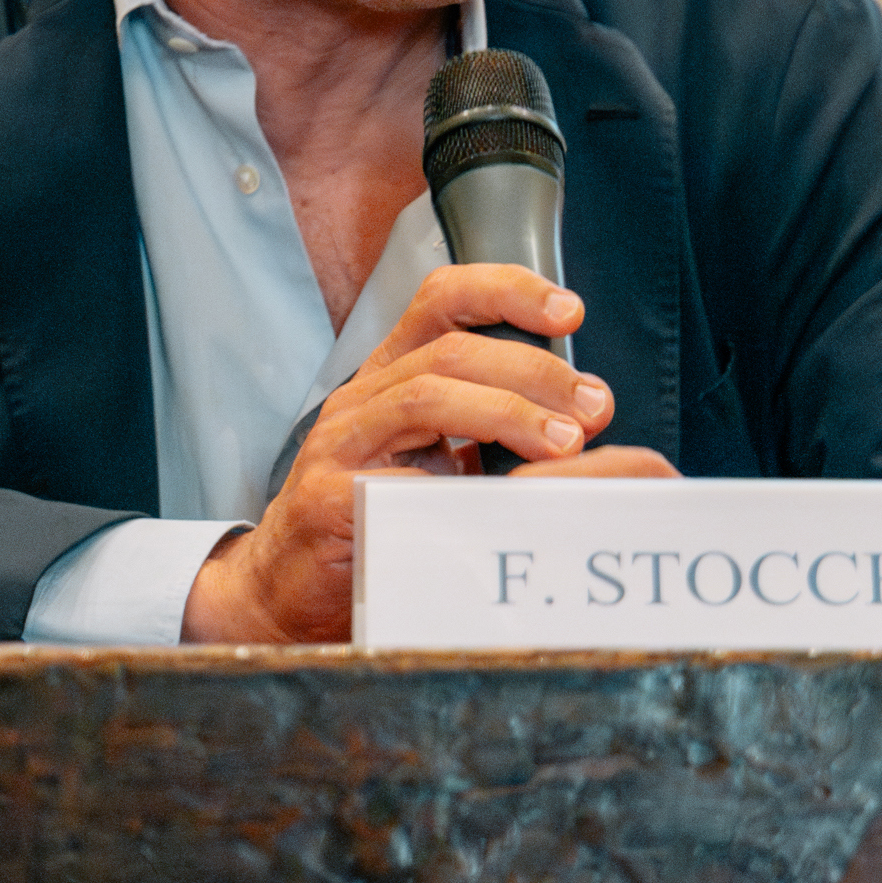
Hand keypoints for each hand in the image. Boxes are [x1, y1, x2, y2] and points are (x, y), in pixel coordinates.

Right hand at [181, 263, 674, 643]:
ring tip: (565, 444)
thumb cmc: (377, 524)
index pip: (443, 300)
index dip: (506, 290)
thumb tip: (586, 418)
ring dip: (508, 412)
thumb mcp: (438, 462)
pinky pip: (391, 477)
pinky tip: (493, 503)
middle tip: (595, 407)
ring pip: (426, 396)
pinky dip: (449, 486)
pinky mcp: (324, 499)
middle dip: (535, 371)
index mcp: (392, 376)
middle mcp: (362, 398)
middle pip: (452, 350)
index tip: (568, 312)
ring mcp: (337, 445)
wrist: (287, 593)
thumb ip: (492, 431)